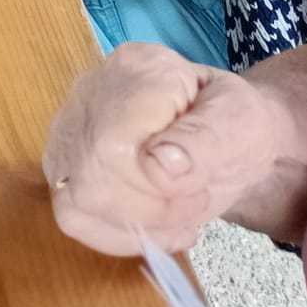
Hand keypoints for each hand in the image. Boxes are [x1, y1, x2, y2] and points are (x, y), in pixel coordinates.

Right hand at [46, 42, 306, 254]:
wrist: (228, 139)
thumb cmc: (237, 125)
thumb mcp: (242, 124)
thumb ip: (204, 140)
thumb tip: (158, 167)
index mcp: (137, 69)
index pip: (113, 139)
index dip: (151, 182)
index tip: (198, 188)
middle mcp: (89, 94)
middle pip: (89, 174)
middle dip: (150, 209)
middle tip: (194, 200)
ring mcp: (69, 132)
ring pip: (74, 201)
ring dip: (135, 226)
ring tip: (178, 217)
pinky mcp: (65, 169)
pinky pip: (73, 218)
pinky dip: (118, 236)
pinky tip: (153, 228)